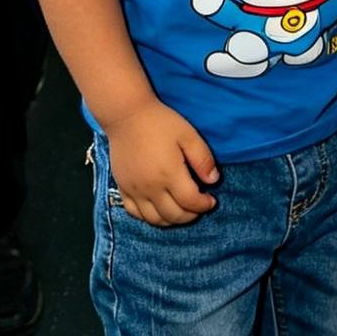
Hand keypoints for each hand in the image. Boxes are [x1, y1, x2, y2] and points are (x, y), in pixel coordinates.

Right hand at [106, 99, 218, 226]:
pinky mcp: (123, 188)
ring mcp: (134, 190)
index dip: (204, 205)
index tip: (211, 200)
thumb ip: (202, 159)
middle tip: (198, 207)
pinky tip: (158, 210)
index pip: (190, 202)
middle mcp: (151, 188)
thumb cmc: (160, 122)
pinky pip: (135, 213)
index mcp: (169, 174)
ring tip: (182, 210)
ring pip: (154, 219)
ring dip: (171, 220)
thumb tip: (213, 181)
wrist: (126, 115)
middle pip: (173, 215)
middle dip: (190, 215)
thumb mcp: (188, 134)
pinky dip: (149, 218)